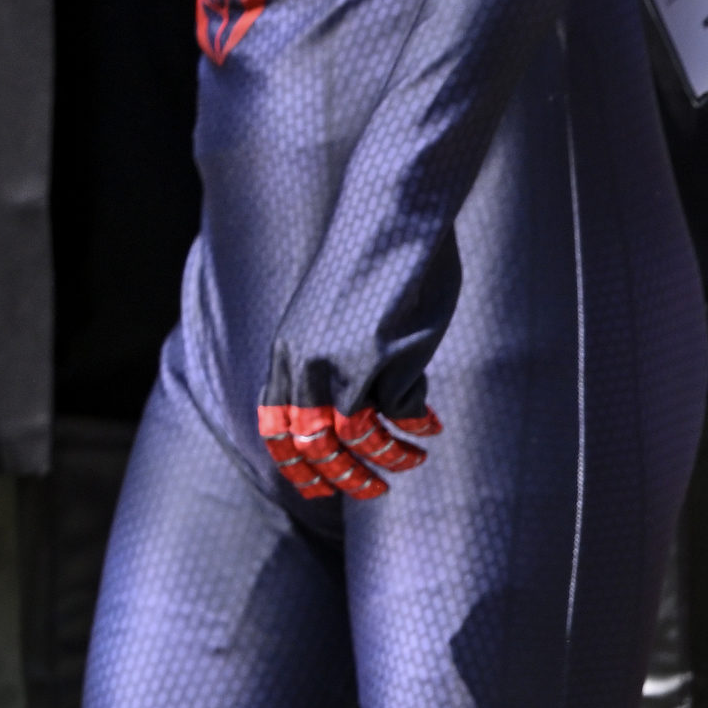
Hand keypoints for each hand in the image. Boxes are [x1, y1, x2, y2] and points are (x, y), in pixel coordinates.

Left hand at [259, 222, 458, 499]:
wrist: (390, 217)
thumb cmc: (370, 259)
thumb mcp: (331, 315)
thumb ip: (329, 359)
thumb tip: (354, 409)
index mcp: (287, 349)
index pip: (276, 424)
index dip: (294, 464)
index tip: (318, 489)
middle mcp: (305, 360)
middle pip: (312, 443)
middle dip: (342, 477)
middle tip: (373, 491)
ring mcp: (341, 361)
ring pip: (357, 437)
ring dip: (389, 459)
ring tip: (414, 460)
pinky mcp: (381, 358)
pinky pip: (398, 411)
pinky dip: (416, 424)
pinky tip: (432, 422)